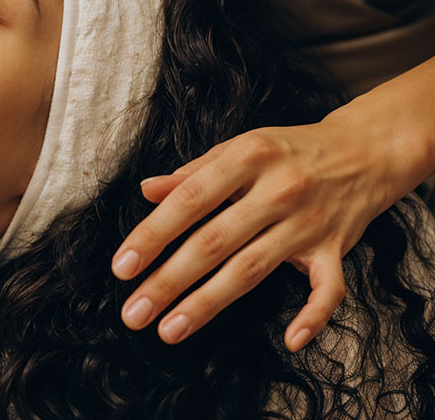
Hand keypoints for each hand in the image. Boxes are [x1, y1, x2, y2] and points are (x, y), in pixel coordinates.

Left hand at [110, 109, 428, 351]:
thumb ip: (193, 172)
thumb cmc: (288, 151)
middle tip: (134, 313)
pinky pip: (328, 290)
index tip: (122, 267)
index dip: (152, 235)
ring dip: (208, 303)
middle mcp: (278, 189)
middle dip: (169, 280)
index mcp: (247, 157)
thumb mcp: (239, 147)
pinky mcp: (337, 249)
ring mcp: (309, 222)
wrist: (365, 149)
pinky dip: (314, 317)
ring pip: (252, 269)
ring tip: (170, 329)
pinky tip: (290, 341)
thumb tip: (147, 190)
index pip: (189, 200)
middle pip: (215, 242)